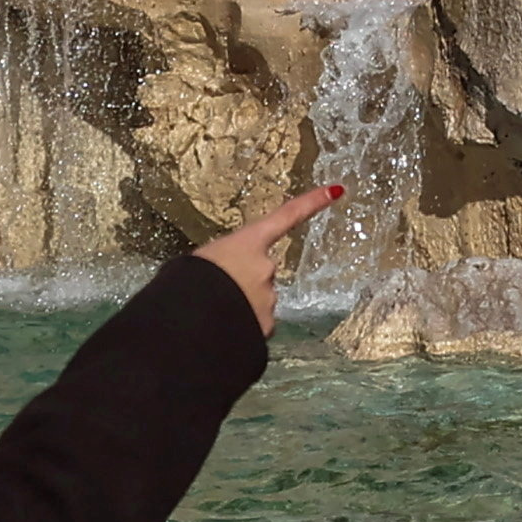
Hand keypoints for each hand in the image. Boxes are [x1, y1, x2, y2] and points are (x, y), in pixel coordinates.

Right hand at [189, 181, 344, 332]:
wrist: (187, 325)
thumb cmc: (185, 286)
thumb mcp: (199, 260)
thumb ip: (223, 264)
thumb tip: (223, 278)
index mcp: (248, 243)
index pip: (286, 216)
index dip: (312, 202)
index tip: (336, 190)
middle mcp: (266, 268)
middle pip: (261, 272)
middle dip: (244, 282)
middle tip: (215, 291)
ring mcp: (269, 298)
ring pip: (258, 302)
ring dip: (242, 306)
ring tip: (214, 312)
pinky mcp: (266, 326)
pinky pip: (256, 325)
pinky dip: (244, 327)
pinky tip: (223, 331)